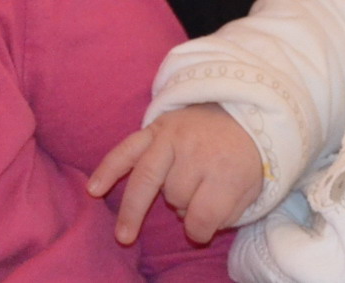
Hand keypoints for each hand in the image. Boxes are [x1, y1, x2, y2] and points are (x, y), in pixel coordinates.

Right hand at [88, 103, 263, 244]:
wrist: (244, 108)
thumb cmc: (244, 157)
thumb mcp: (250, 188)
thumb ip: (227, 213)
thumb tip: (194, 227)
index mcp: (226, 168)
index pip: (203, 215)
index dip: (200, 230)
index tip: (202, 230)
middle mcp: (198, 151)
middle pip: (176, 196)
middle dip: (180, 207)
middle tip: (185, 208)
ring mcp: (175, 137)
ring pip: (148, 177)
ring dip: (136, 207)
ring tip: (124, 235)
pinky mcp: (157, 127)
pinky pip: (127, 148)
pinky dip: (109, 168)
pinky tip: (94, 189)